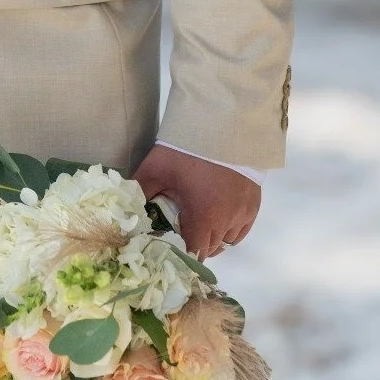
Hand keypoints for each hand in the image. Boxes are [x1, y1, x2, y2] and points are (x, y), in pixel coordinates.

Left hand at [134, 144, 259, 259]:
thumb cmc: (187, 150)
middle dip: (194, 245)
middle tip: (179, 232)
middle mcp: (228, 221)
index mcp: (204, 217)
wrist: (222, 125)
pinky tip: (217, 216)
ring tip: (198, 222)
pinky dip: (229, 229)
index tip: (170, 248)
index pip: (195, 253)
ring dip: (213, 237)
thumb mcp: (156, 169)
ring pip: (227, 240)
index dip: (182, 254)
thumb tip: (124, 211)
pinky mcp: (254, 204)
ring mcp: (244, 213)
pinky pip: (241, 229)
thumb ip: (139, 192)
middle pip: (211, 248)